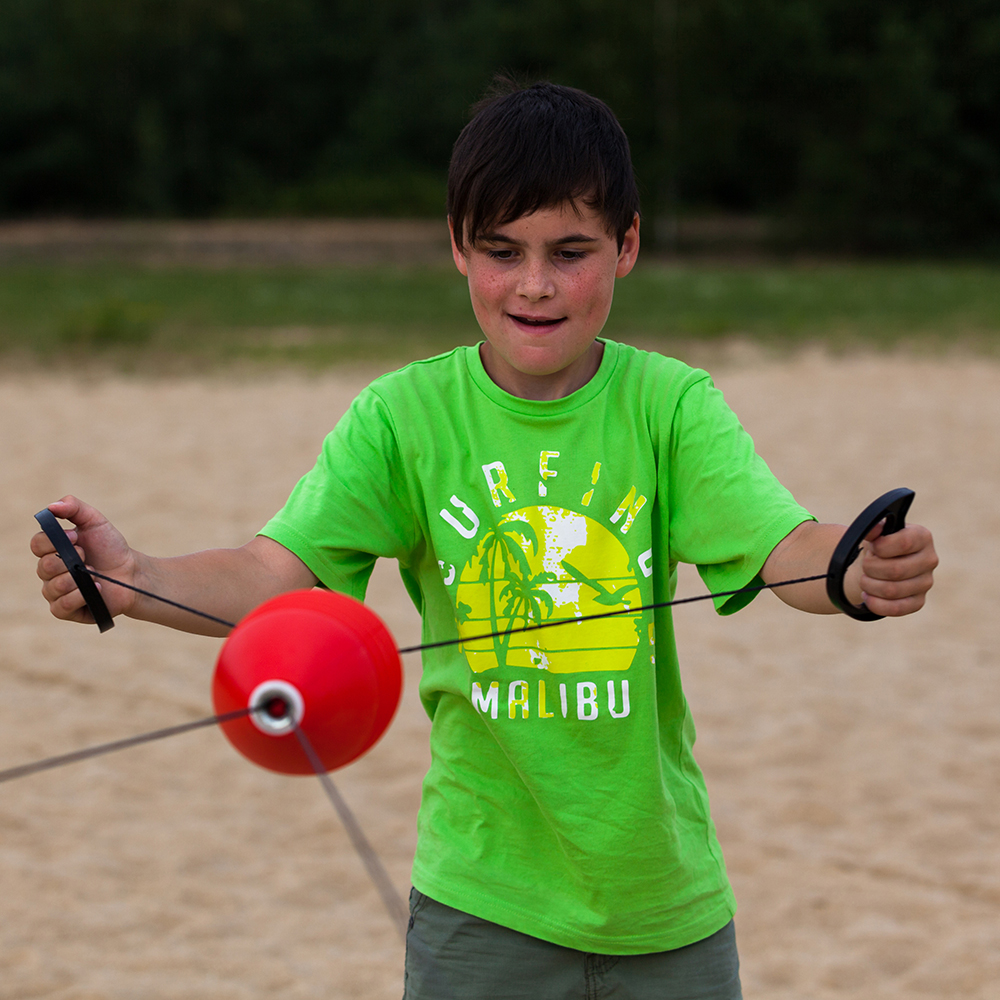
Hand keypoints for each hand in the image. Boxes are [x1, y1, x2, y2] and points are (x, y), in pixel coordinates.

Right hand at [31, 496, 136, 624]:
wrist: (132, 573)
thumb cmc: (111, 548)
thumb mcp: (95, 522)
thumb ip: (74, 507)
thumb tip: (51, 507)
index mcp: (51, 551)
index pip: (36, 544)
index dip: (54, 540)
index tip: (76, 537)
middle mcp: (49, 572)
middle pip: (43, 566)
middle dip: (70, 559)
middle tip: (87, 556)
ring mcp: (56, 592)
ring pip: (52, 586)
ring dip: (77, 578)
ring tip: (94, 573)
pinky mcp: (66, 611)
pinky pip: (61, 606)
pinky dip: (80, 596)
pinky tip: (97, 587)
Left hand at [857, 521, 937, 616]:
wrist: (879, 565)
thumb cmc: (880, 546)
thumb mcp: (876, 533)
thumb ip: (874, 528)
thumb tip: (873, 529)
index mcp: (922, 537)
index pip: (904, 543)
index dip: (881, 547)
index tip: (873, 548)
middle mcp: (929, 560)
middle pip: (896, 570)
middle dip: (871, 568)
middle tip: (865, 565)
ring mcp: (926, 583)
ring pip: (892, 590)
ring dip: (869, 585)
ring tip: (865, 579)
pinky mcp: (918, 602)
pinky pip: (896, 608)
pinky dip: (875, 603)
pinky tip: (867, 596)